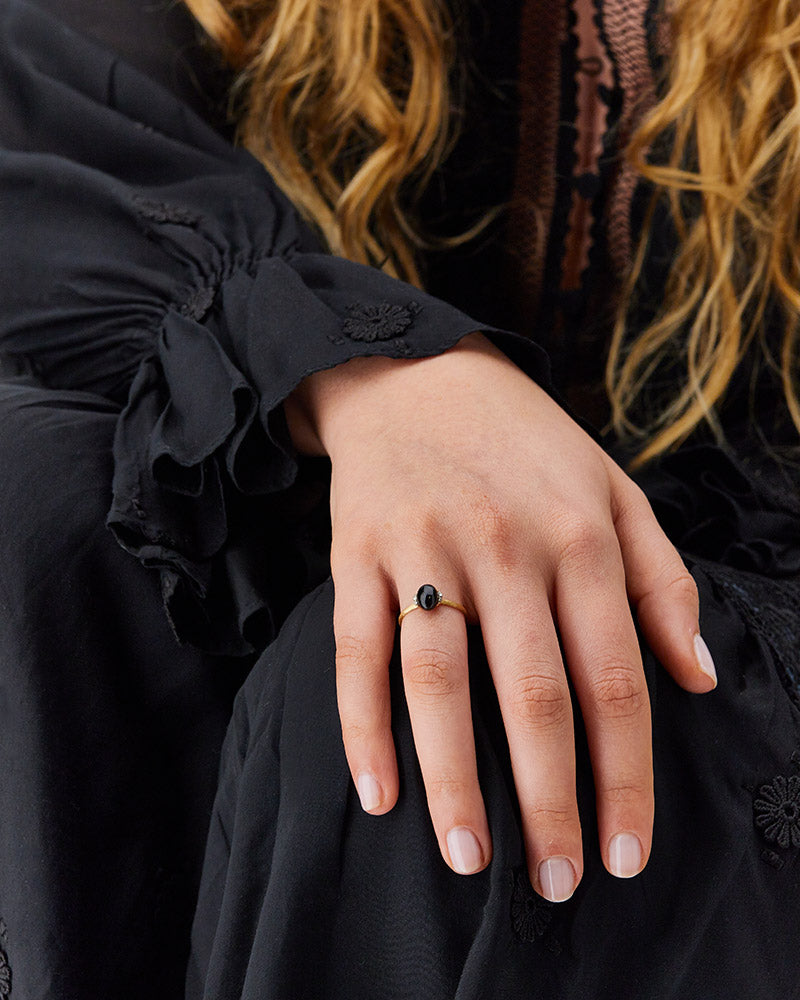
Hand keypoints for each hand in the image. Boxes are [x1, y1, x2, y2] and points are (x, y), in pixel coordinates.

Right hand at [285, 333, 716, 901]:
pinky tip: (379, 795)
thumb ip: (663, 582)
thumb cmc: (525, 444)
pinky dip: (364, 728)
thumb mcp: (615, 490)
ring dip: (454, 782)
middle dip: (551, 801)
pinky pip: (357, 653)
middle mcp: (508, 547)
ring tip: (469, 859)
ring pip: (440, 684)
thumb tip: (696, 678)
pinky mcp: (359, 553)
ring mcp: (427, 550)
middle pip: (534, 695)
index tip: (626, 850)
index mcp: (583, 536)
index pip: (617, 680)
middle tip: (556, 882)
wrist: (417, 375)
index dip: (627, 775)